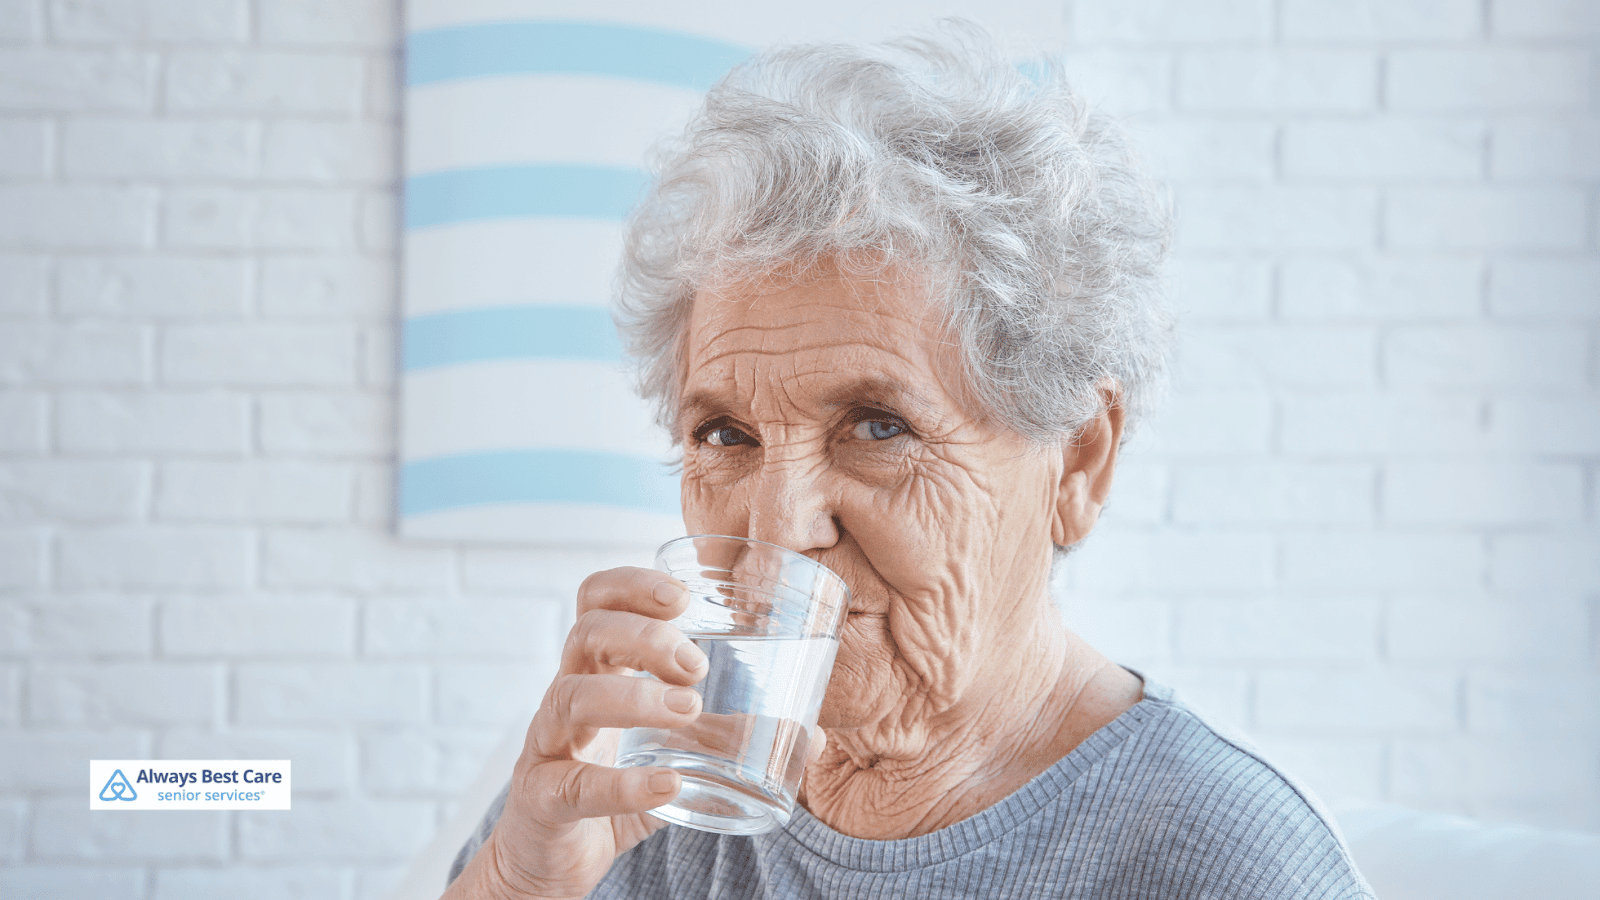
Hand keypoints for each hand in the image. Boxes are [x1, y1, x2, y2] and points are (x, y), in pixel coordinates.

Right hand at [442, 567, 708, 899]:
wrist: (552, 861)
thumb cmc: (610, 787)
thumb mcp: (674, 753)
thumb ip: (729, 738)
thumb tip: (813, 734)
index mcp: (596, 671)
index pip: (597, 601)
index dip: (633, 584)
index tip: (683, 596)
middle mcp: (566, 695)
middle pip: (586, 634)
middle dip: (644, 636)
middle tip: (697, 664)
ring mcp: (546, 745)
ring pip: (570, 696)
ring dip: (634, 697)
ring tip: (689, 709)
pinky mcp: (541, 800)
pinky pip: (571, 785)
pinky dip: (621, 785)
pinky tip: (666, 784)